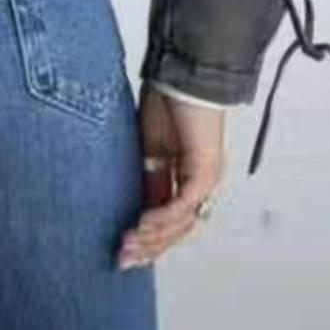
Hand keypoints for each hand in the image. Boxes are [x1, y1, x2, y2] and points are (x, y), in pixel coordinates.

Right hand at [117, 85, 225, 268]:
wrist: (183, 71)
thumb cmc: (167, 97)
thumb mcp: (149, 144)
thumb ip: (148, 174)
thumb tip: (137, 206)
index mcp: (186, 174)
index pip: (170, 219)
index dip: (148, 239)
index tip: (124, 249)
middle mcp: (200, 181)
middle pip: (178, 229)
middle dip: (149, 247)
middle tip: (123, 258)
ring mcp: (206, 177)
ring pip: (182, 223)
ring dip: (153, 238)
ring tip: (128, 244)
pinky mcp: (205, 169)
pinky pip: (183, 205)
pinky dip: (162, 218)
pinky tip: (142, 224)